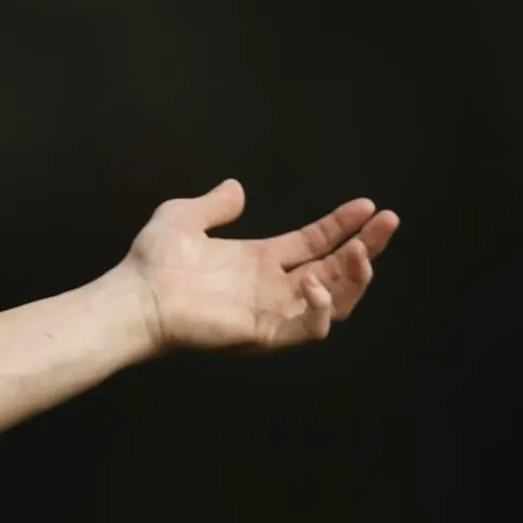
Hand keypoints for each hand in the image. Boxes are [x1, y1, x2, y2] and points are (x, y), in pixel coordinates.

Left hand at [124, 179, 400, 352]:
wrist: (133, 296)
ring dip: (355, 278)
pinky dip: (321, 310)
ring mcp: (270, 311)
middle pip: (335, 269)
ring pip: (334, 301)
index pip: (314, 242)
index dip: (343, 225)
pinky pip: (309, 329)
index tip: (368, 206)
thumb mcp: (184, 218)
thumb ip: (214, 204)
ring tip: (361, 252)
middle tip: (388, 222)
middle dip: (367, 246)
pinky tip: (314, 283)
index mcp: (259, 261)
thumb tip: (236, 188)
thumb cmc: (152, 261)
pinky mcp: (264, 334)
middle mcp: (271, 287)